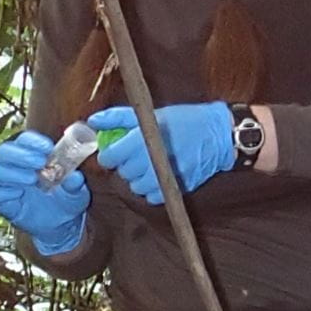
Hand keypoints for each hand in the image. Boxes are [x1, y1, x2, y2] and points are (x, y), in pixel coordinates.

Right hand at [0, 132, 90, 256]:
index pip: (24, 140)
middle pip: (4, 151)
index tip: (48, 147)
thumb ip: (75, 185)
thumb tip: (75, 177)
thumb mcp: (76, 193)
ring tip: (32, 179)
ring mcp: (5, 184)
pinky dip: (1, 193)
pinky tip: (18, 194)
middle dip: (20, 154)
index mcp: (32, 155)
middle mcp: (14, 166)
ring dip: (10, 172)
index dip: (32, 141)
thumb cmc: (67, 200)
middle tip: (40, 163)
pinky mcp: (1, 203)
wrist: (61, 225)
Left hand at [90, 102, 236, 203]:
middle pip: (123, 173)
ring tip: (147, 166)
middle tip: (135, 155)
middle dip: (125, 165)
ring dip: (138, 178)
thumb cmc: (183, 121)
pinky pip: (153, 197)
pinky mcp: (176, 188)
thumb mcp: (151, 113)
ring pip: (136, 187)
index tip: (115, 151)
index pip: (110, 157)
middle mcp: (152, 159)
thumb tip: (93, 121)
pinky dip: (152, 189)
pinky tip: (158, 177)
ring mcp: (165, 176)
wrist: (217, 134)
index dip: (109, 155)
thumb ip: (118, 118)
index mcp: (143, 139)